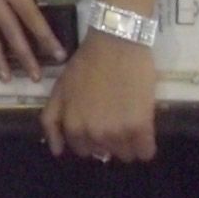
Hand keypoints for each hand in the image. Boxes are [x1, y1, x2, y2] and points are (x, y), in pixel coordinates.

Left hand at [41, 31, 157, 161]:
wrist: (115, 42)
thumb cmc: (87, 63)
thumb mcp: (61, 89)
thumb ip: (53, 119)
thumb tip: (57, 151)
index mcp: (72, 126)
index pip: (82, 150)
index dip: (90, 136)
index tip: (98, 120)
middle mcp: (93, 134)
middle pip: (105, 153)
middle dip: (108, 139)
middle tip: (113, 114)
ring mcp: (117, 132)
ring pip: (126, 155)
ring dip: (128, 141)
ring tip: (128, 116)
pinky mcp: (140, 127)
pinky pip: (146, 152)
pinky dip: (146, 143)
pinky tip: (143, 124)